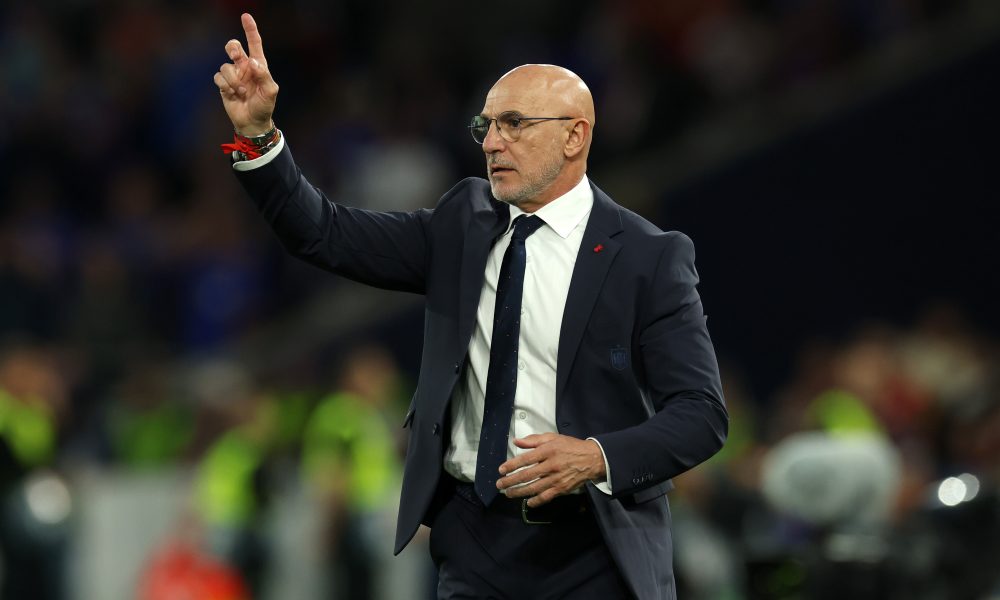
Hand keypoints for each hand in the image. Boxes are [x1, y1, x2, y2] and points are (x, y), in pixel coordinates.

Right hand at [213, 13, 278, 135]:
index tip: (246, 16)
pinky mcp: (223, 84)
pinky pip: (218, 77)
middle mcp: (244, 67)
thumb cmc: (264, 106)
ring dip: (234, 80)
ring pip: (225, 66)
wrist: (252, 122)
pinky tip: (233, 94)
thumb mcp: (270, 91)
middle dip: (233, 49)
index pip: (254, 43)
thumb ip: (264, 75)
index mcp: (258, 65)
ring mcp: (233, 75)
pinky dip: (226, 86)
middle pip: (233, 46)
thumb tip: (252, 62)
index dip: (250, 29)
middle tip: (236, 57)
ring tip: (242, 92)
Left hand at [496, 433, 605, 507]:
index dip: (511, 465)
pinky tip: (527, 502)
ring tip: (508, 493)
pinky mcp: (562, 488)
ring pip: (534, 488)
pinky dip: (536, 501)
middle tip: (500, 484)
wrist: (591, 459)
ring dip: (519, 492)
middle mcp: (551, 465)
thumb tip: (516, 441)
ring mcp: (556, 479)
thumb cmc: (570, 446)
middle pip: (526, 475)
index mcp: (547, 451)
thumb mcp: (553, 438)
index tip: (501, 470)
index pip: (525, 459)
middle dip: (510, 481)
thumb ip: (534, 440)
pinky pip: (546, 497)